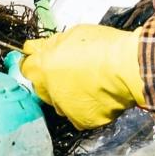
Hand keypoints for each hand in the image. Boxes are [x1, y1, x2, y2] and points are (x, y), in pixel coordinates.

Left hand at [18, 25, 144, 130]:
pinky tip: (98, 97)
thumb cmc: (103, 46)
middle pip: (41, 88)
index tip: (44, 61)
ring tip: (89, 85)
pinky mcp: (81, 121)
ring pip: (60, 103)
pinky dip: (86, 108)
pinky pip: (79, 115)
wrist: (128, 68)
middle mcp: (48, 91)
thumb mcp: (72, 34)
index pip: (26, 67)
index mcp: (42, 67)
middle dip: (51, 81)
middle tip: (71, 72)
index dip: (35, 63)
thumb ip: (50, 45)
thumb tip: (36, 48)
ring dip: (68, 96)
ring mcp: (64, 108)